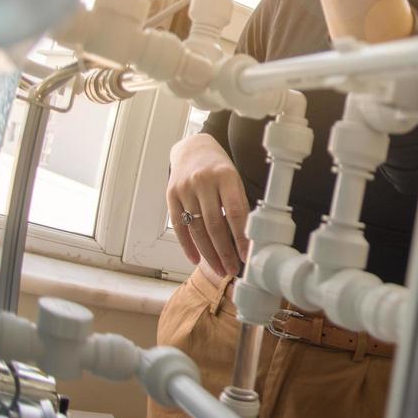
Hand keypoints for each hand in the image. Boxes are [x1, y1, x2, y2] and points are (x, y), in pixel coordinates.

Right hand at [166, 134, 250, 276]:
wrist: (192, 148)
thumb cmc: (218, 168)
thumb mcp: (234, 179)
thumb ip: (238, 204)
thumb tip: (247, 238)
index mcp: (225, 176)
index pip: (235, 212)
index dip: (241, 237)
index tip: (246, 255)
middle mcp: (203, 181)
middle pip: (214, 224)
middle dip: (224, 252)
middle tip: (231, 269)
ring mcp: (185, 188)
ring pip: (196, 228)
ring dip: (208, 253)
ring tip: (219, 268)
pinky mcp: (171, 195)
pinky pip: (179, 226)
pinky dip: (187, 245)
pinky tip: (196, 259)